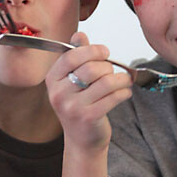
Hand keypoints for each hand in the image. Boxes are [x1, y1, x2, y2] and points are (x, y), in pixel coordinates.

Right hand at [46, 32, 132, 152]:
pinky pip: (113, 97)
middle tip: (112, 72)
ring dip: (121, 79)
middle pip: (91, 68)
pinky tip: (125, 92)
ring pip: (105, 82)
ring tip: (124, 81)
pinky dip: (124, 92)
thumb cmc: (79, 107)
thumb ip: (77, 57)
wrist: (82, 140)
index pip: (71, 56)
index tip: (104, 52)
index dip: (92, 50)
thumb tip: (80, 35)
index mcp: (52, 79)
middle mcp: (58, 93)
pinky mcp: (88, 117)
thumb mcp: (72, 81)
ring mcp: (72, 107)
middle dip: (108, 67)